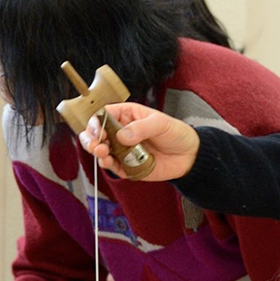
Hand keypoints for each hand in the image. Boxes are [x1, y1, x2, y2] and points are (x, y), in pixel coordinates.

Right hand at [78, 102, 199, 180]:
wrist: (189, 155)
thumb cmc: (176, 133)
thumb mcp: (161, 124)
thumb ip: (141, 128)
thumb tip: (121, 136)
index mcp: (127, 115)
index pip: (104, 115)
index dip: (96, 121)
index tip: (99, 130)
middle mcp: (121, 132)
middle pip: (96, 133)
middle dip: (90, 138)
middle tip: (95, 145)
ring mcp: (122, 150)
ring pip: (101, 150)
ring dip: (97, 152)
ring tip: (102, 153)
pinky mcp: (126, 166)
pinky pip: (112, 166)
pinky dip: (107, 165)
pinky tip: (108, 162)